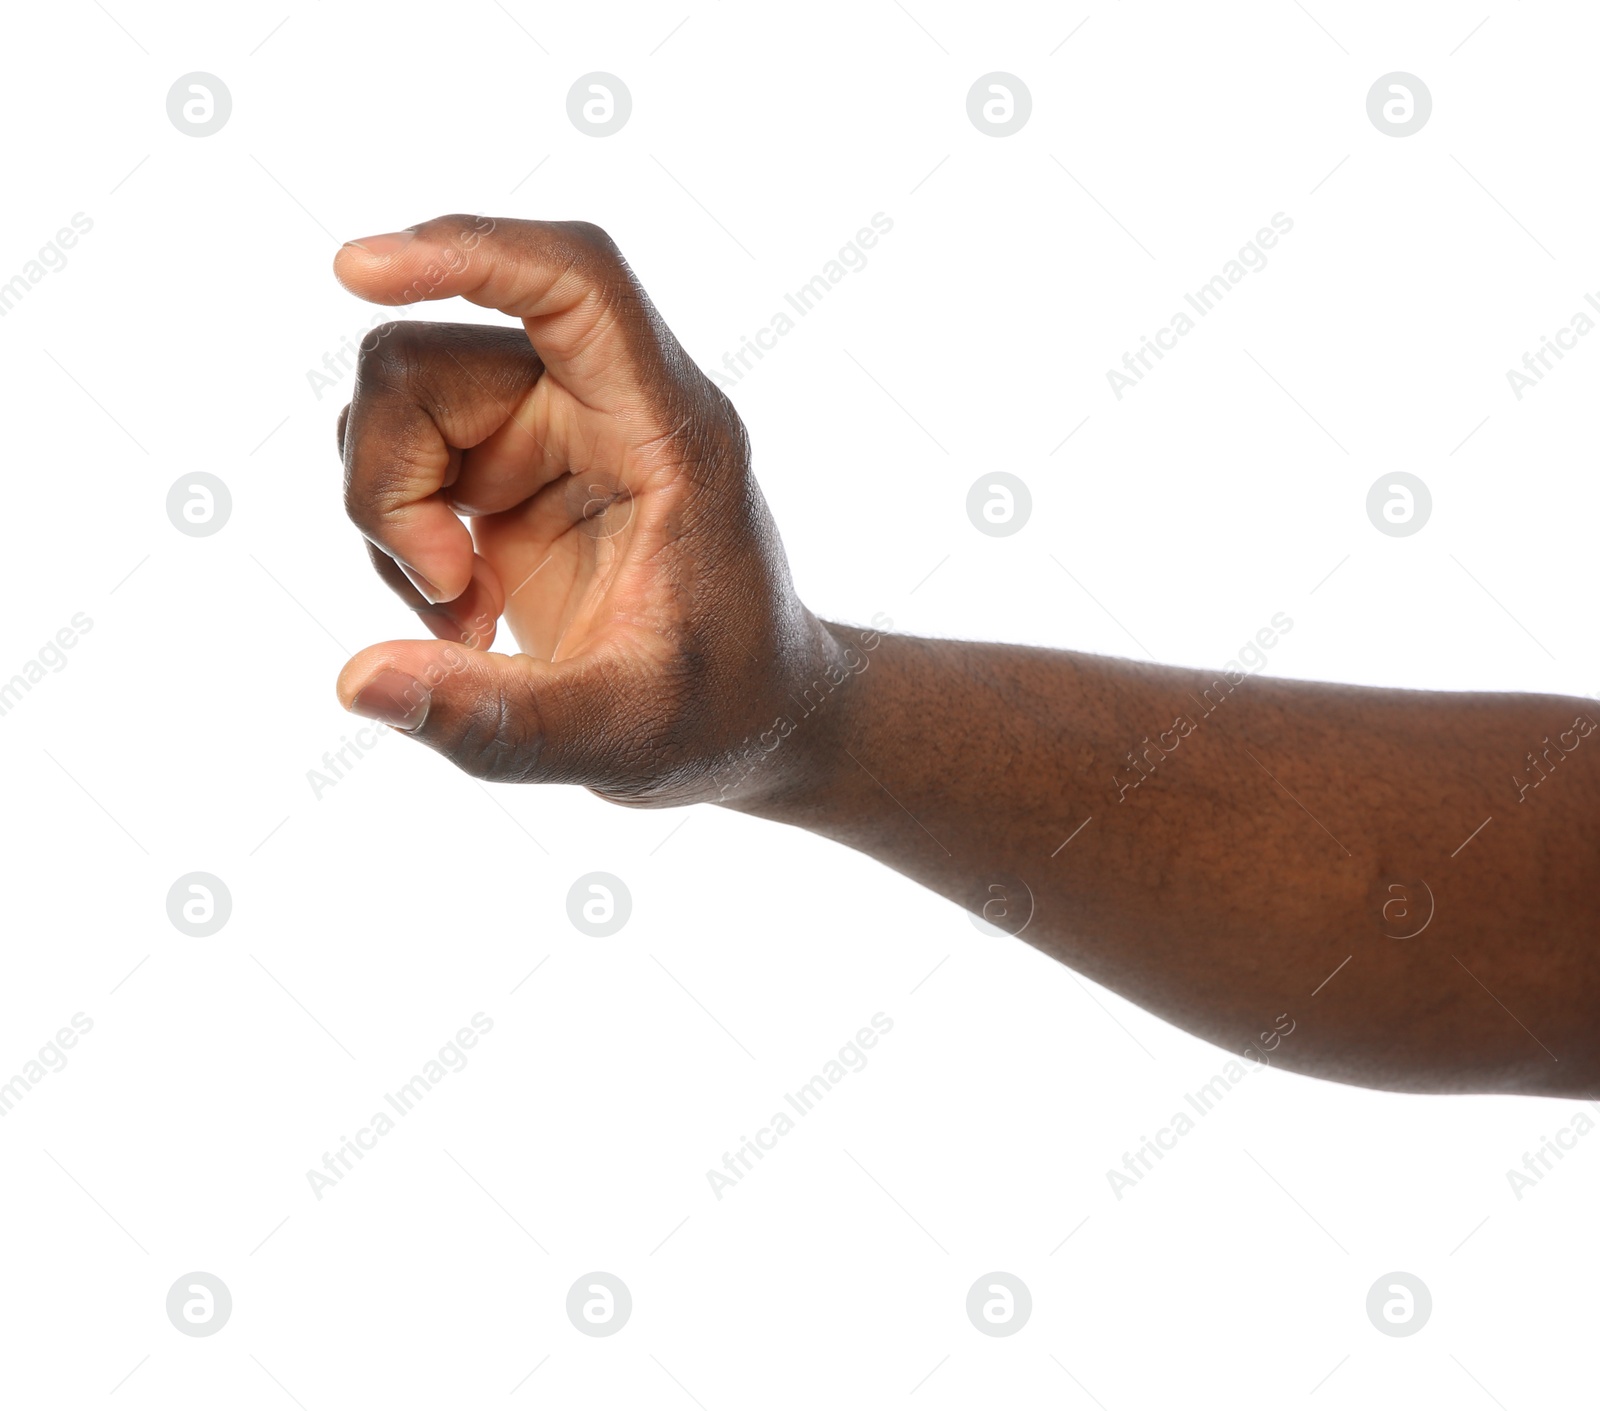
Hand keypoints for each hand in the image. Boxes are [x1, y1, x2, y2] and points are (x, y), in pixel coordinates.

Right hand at [332, 215, 839, 804]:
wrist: (749, 711)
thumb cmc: (719, 710)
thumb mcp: (620, 735)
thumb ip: (498, 722)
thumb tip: (358, 684)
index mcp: (667, 429)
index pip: (575, 283)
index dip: (471, 251)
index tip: (358, 268)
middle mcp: (602, 405)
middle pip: (426, 360)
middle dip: (390, 484)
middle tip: (453, 601)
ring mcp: (544, 430)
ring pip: (395, 404)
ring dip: (392, 518)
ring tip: (470, 622)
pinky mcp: (503, 466)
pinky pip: (395, 460)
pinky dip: (399, 540)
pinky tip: (466, 616)